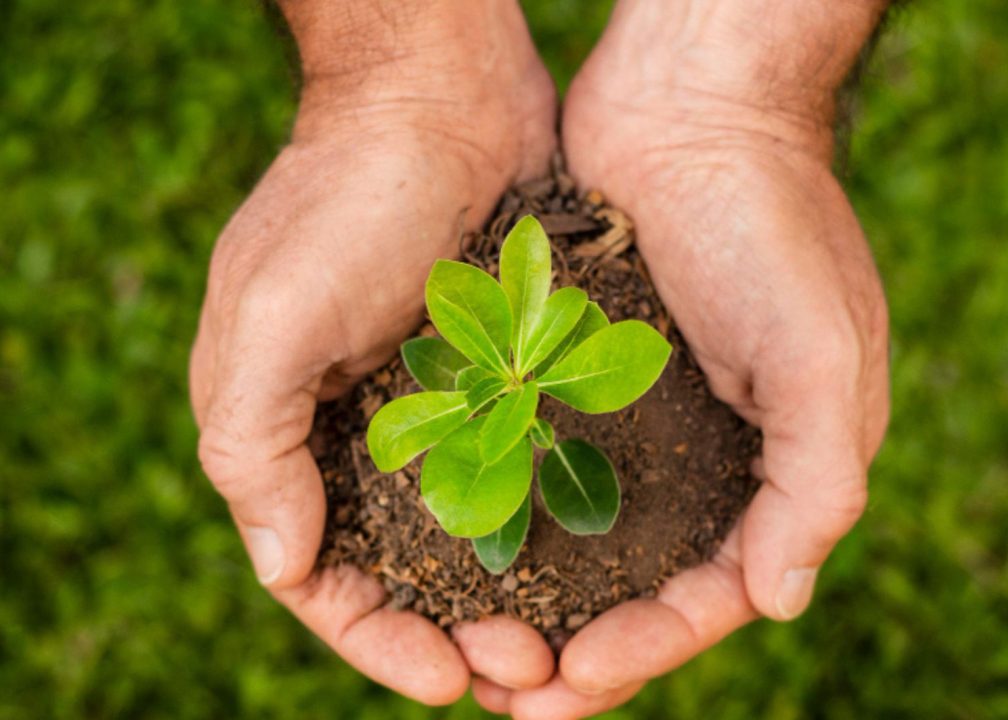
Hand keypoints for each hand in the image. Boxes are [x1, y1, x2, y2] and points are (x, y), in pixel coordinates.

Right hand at [189, 1, 558, 703]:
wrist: (439, 99)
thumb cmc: (344, 199)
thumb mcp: (268, 319)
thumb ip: (252, 445)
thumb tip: (282, 565)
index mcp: (293, 434)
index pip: (326, 575)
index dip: (379, 639)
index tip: (448, 680)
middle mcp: (365, 433)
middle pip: (408, 572)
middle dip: (458, 633)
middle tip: (528, 672)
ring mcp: (441, 406)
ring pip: (476, 536)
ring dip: (515, 595)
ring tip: (569, 644)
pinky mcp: (504, 374)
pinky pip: (524, 470)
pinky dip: (549, 522)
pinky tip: (595, 559)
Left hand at [481, 1, 890, 715]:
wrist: (691, 110)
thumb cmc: (769, 224)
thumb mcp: (824, 354)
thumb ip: (818, 480)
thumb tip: (779, 601)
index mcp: (775, 467)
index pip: (715, 594)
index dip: (649, 648)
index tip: (572, 679)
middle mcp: (705, 457)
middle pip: (640, 587)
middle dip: (581, 649)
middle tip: (507, 696)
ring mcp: (637, 420)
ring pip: (581, 542)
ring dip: (533, 599)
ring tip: (468, 650)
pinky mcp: (575, 378)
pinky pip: (539, 466)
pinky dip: (506, 516)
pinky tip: (452, 552)